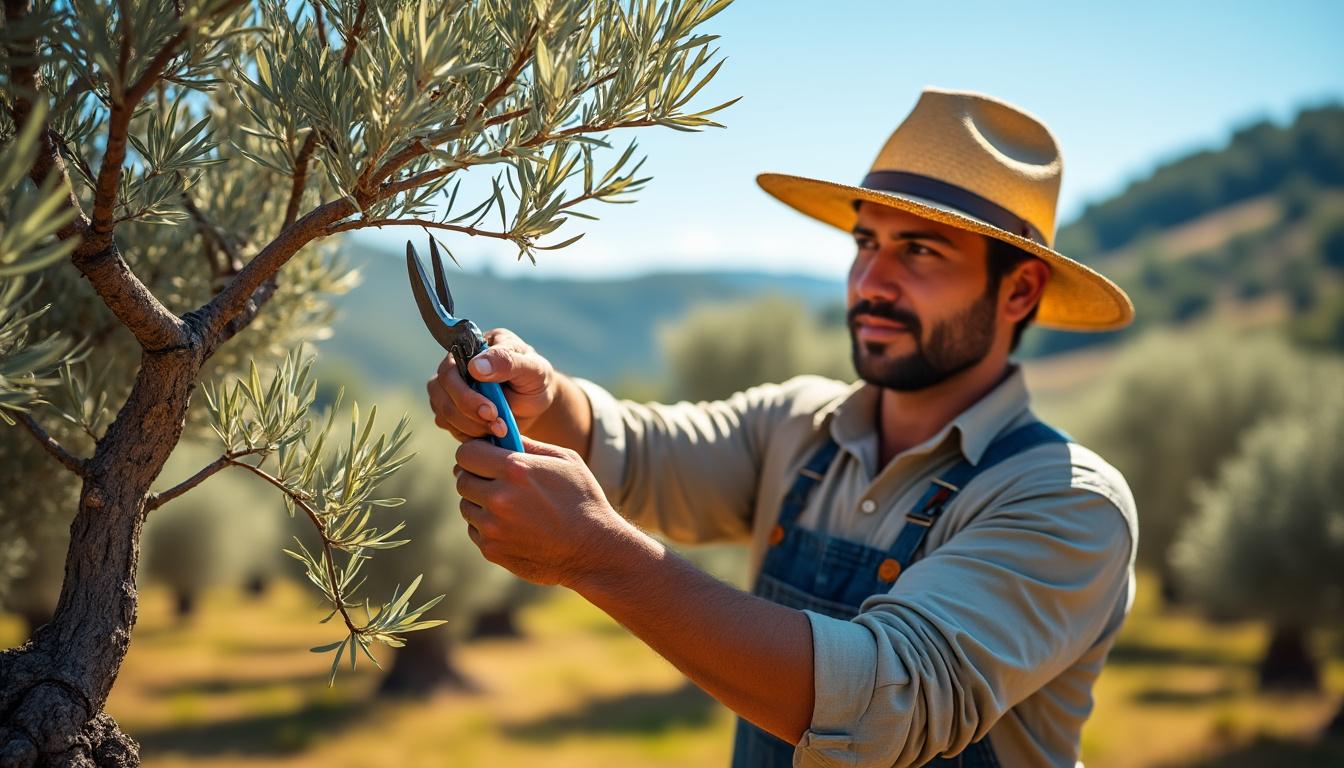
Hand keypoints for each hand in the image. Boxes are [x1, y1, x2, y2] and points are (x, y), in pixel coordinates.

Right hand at [427, 328, 555, 442]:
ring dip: (472, 427)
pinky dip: (472, 435)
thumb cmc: (534, 378)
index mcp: (469, 348)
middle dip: (469, 413)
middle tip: (498, 424)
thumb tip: (475, 367)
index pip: (449, 370)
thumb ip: (506, 361)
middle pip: (440, 394)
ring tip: (501, 429)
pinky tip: (492, 433)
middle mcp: (453, 368)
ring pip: (444, 414)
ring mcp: (448, 391)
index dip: (465, 394)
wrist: (535, 402)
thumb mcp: (531, 366)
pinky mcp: (451, 413)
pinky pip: (450, 428)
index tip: (491, 410)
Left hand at [454, 435, 633, 586]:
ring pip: (466, 506)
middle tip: (495, 481)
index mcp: (515, 469)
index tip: (484, 456)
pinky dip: (487, 526)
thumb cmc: (582, 500)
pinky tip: (513, 525)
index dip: (474, 452)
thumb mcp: (565, 461)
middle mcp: (498, 498)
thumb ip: (529, 446)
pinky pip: (474, 529)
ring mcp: (492, 527)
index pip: (466, 452)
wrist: (592, 550)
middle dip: (476, 477)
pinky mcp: (491, 549)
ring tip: (509, 505)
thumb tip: (501, 436)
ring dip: (480, 503)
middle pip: (462, 480)